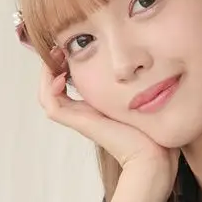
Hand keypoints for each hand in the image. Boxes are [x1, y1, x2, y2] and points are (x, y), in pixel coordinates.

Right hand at [35, 56, 179, 179]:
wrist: (153, 155)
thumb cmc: (154, 131)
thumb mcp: (142, 99)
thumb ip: (135, 84)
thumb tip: (141, 63)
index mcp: (97, 107)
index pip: (71, 83)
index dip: (67, 63)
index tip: (73, 46)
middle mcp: (86, 112)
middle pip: (55, 87)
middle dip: (54, 64)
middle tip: (59, 46)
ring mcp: (81, 118)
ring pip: (48, 94)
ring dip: (47, 72)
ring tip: (55, 54)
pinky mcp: (80, 123)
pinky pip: (51, 103)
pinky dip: (49, 87)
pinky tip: (61, 74)